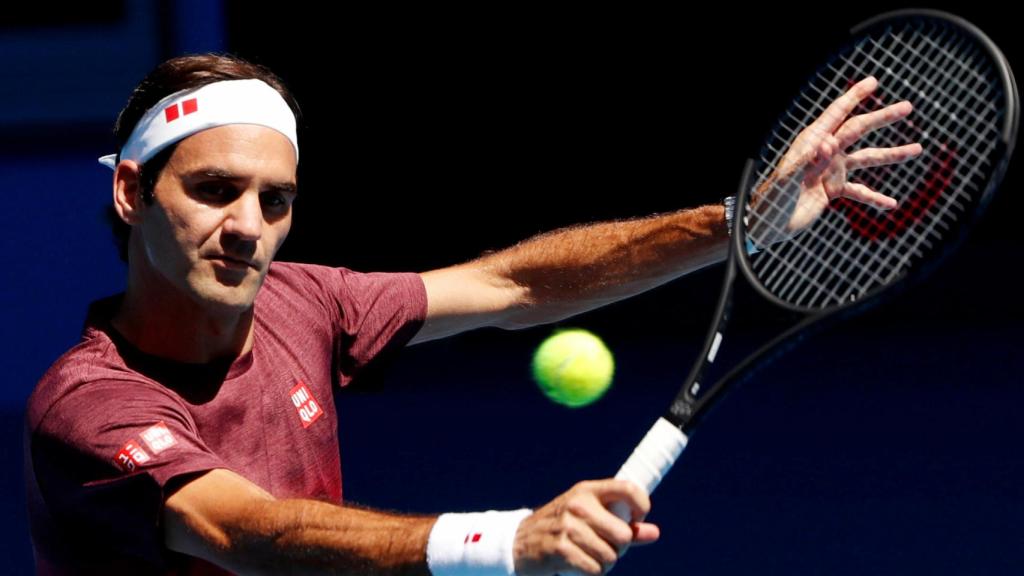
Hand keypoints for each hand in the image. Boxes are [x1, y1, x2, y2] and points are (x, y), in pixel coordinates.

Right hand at [512, 479, 658, 575]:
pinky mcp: (561, 549)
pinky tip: (577, 565)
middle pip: (623, 535)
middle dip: (619, 548)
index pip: (628, 489)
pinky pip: (595, 569)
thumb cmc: (560, 529)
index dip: (642, 506)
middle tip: (603, 547)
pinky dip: (591, 572)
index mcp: (587, 491)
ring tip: (587, 556)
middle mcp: (578, 505)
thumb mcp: (589, 517)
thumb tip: (654, 533)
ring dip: (604, 563)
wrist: (517, 543)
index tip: (637, 519)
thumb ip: (623, 524)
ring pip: (611, 556)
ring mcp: (568, 527)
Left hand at [749, 76, 923, 245]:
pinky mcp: (832, 190)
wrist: (767, 226)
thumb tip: (829, 141)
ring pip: (866, 158)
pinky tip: (892, 203)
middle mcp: (824, 152)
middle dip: (882, 118)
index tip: (873, 81)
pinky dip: (875, 196)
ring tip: (918, 149)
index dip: (853, 97)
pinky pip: (860, 191)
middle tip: (908, 107)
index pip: (836, 114)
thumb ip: (807, 160)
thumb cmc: (771, 200)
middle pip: (858, 130)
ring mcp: (830, 171)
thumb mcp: (786, 179)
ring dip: (892, 154)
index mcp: (811, 143)